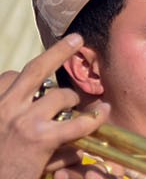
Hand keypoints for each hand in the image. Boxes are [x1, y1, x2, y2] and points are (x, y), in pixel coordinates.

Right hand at [0, 34, 120, 178]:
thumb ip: (10, 115)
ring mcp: (24, 121)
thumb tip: (28, 106)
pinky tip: (104, 113)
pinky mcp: (41, 140)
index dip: (30, 77)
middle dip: (58, 50)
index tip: (40, 83)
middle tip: (76, 39)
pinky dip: (93, 119)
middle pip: (36, 69)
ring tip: (81, 108)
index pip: (11, 76)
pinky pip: (75, 124)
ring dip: (75, 100)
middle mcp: (6, 106)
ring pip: (60, 96)